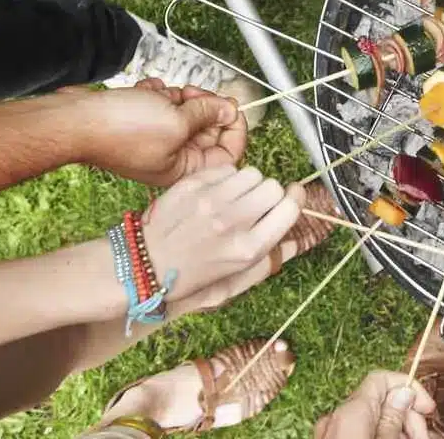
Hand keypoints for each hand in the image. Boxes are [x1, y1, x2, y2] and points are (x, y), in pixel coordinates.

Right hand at [81, 80, 247, 185]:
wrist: (76, 119)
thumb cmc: (119, 130)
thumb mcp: (177, 121)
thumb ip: (208, 114)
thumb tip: (229, 110)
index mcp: (183, 170)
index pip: (227, 154)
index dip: (234, 129)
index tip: (232, 108)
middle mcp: (171, 158)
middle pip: (208, 129)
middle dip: (202, 106)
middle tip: (195, 95)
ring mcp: (156, 139)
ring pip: (186, 111)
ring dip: (177, 98)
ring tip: (161, 96)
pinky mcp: (141, 122)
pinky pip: (163, 103)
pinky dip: (157, 94)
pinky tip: (145, 93)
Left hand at [142, 165, 302, 298]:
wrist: (145, 265)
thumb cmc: (193, 274)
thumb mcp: (236, 274)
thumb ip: (270, 256)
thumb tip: (299, 241)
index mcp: (248, 249)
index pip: (290, 208)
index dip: (294, 199)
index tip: (291, 197)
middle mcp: (233, 222)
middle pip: (273, 187)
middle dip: (270, 194)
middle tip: (256, 204)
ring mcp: (212, 201)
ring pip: (252, 173)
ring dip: (249, 183)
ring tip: (235, 198)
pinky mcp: (193, 185)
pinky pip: (227, 169)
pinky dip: (227, 178)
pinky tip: (215, 194)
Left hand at [314, 372, 435, 438]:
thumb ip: (395, 416)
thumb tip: (404, 393)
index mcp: (351, 411)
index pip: (382, 377)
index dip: (409, 386)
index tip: (427, 406)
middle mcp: (336, 417)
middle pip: (378, 399)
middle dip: (406, 413)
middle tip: (422, 435)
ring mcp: (329, 432)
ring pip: (370, 417)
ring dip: (396, 427)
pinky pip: (359, 431)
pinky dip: (379, 434)